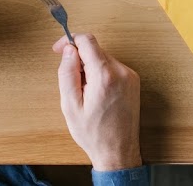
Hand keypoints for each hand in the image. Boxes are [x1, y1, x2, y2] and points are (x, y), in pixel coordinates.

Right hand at [52, 33, 141, 171]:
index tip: (59, 50)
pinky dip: (101, 75)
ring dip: (90, 68)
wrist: (118, 152)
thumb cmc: (93, 133)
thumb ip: (67, 73)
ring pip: (103, 58)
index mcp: (105, 75)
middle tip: (73, 84)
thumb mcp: (70, 105)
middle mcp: (121, 71)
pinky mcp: (133, 81)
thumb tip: (69, 50)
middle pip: (95, 49)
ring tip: (86, 94)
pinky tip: (97, 95)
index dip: (70, 41)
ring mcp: (130, 76)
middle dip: (80, 60)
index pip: (87, 40)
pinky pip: (112, 68)